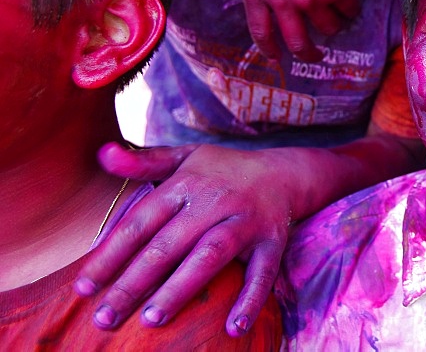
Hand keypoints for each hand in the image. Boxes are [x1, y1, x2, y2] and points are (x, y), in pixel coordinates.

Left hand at [75, 142, 293, 336]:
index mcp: (187, 183)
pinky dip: (251, 299)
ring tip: (152, 320)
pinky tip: (234, 328)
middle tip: (105, 318)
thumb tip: (102, 154)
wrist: (285, 172)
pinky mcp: (274, 240)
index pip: (140, 222)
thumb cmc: (222, 171)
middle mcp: (215, 201)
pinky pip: (263, 272)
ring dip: (181, 288)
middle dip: (135, 282)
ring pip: (210, 256)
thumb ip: (143, 162)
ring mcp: (246, 221)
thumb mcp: (184, 158)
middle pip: (169, 244)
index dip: (110, 255)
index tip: (83, 288)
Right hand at [234, 0, 359, 61]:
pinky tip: (275, 56)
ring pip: (299, 42)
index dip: (348, 13)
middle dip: (331, 29)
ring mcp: (282, 2)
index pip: (350, 11)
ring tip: (310, 55)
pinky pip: (263, 34)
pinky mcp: (256, 0)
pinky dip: (269, 50)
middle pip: (328, 28)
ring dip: (307, 53)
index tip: (345, 14)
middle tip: (328, 28)